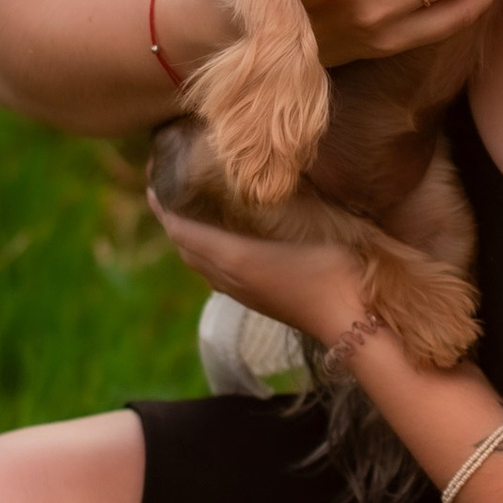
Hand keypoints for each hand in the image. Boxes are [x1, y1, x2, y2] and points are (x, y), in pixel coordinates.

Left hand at [145, 192, 375, 350]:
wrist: (349, 322)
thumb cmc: (331, 272)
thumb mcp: (304, 230)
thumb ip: (279, 207)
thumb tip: (261, 180)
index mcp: (233, 258)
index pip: (184, 232)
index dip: (164, 210)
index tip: (153, 185)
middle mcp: (228, 278)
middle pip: (186, 249)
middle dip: (173, 222)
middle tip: (169, 195)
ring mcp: (241, 293)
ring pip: (200, 264)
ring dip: (189, 241)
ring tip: (191, 215)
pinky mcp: (254, 300)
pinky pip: (215, 274)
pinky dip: (206, 254)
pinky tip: (223, 244)